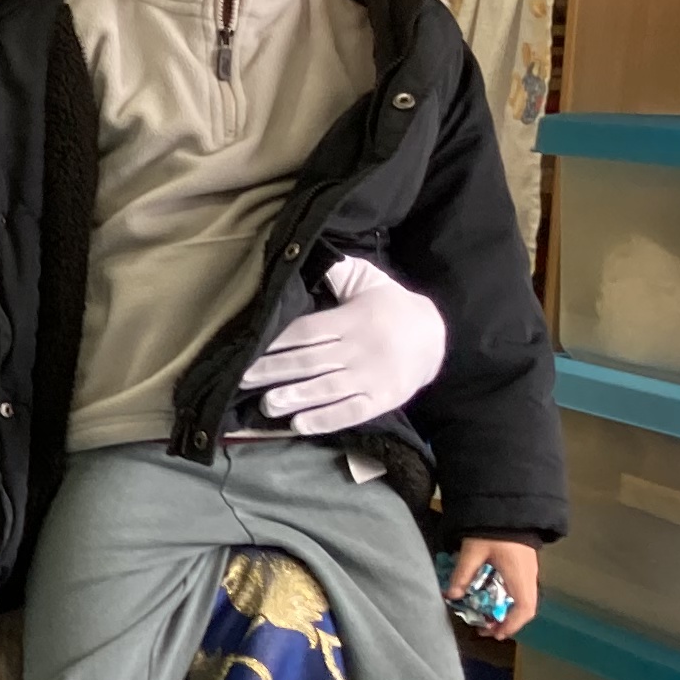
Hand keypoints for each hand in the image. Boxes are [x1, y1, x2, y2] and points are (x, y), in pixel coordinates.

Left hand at [243, 254, 448, 433]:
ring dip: (295, 397)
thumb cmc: (391, 307)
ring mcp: (371, 377)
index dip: (279, 341)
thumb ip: (340, 274)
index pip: (308, 331)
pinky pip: (351, 411)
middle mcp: (359, 349)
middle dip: (275, 370)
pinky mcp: (382, 399)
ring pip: (328, 388)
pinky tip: (300, 425)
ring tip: (267, 405)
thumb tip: (309, 254)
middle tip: (244, 379)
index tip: (250, 348)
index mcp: (351, 320)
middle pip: (311, 361)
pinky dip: (325, 419)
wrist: (435, 336)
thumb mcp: (369, 282)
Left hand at [449, 537, 541, 641]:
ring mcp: (529, 570)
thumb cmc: (493, 529)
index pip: (524, 608)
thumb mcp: (473, 550)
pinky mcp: (524, 564)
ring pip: (523, 599)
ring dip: (507, 611)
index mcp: (520, 575)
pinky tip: (490, 597)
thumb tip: (451, 595)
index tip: (495, 634)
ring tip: (486, 617)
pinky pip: (519, 589)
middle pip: (526, 607)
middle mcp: (529, 576)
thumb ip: (463, 574)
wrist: (509, 506)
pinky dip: (507, 599)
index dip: (512, 625)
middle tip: (486, 629)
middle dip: (508, 622)